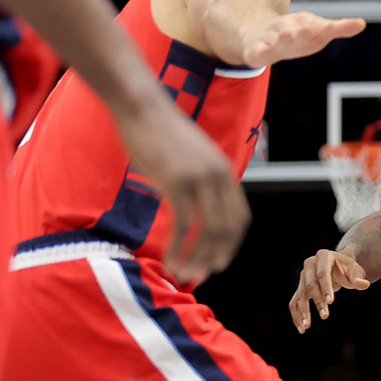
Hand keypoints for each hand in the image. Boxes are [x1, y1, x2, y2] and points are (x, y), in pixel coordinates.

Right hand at [115, 102, 249, 284]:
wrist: (140, 106)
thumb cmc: (158, 132)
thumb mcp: (191, 158)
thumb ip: (199, 181)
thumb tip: (193, 207)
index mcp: (225, 173)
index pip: (240, 219)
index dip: (231, 244)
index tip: (217, 261)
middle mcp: (219, 177)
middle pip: (229, 230)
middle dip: (216, 257)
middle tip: (200, 274)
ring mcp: (200, 180)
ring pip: (209, 232)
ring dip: (197, 257)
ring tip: (183, 273)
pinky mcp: (177, 182)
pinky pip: (184, 225)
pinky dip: (178, 248)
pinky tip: (169, 260)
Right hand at [242, 12, 365, 67]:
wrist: (256, 29)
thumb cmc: (293, 32)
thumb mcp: (316, 29)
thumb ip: (338, 28)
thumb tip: (362, 23)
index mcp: (302, 25)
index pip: (314, 26)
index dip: (322, 28)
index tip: (330, 28)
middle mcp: (286, 29)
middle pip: (295, 30)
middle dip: (300, 30)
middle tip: (307, 28)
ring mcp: (270, 39)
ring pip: (276, 39)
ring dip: (281, 38)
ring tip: (287, 34)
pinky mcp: (256, 51)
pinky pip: (257, 52)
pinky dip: (259, 52)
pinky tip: (261, 53)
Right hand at [290, 249, 370, 331]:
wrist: (338, 266)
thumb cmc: (347, 269)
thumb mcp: (355, 271)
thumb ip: (358, 278)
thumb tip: (365, 284)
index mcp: (323, 257)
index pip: (322, 274)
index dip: (325, 288)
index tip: (330, 302)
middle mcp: (309, 265)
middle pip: (310, 285)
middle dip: (317, 301)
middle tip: (325, 316)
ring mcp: (303, 277)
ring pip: (300, 295)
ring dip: (303, 311)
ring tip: (306, 326)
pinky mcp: (300, 288)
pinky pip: (295, 302)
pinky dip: (296, 315)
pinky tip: (301, 328)